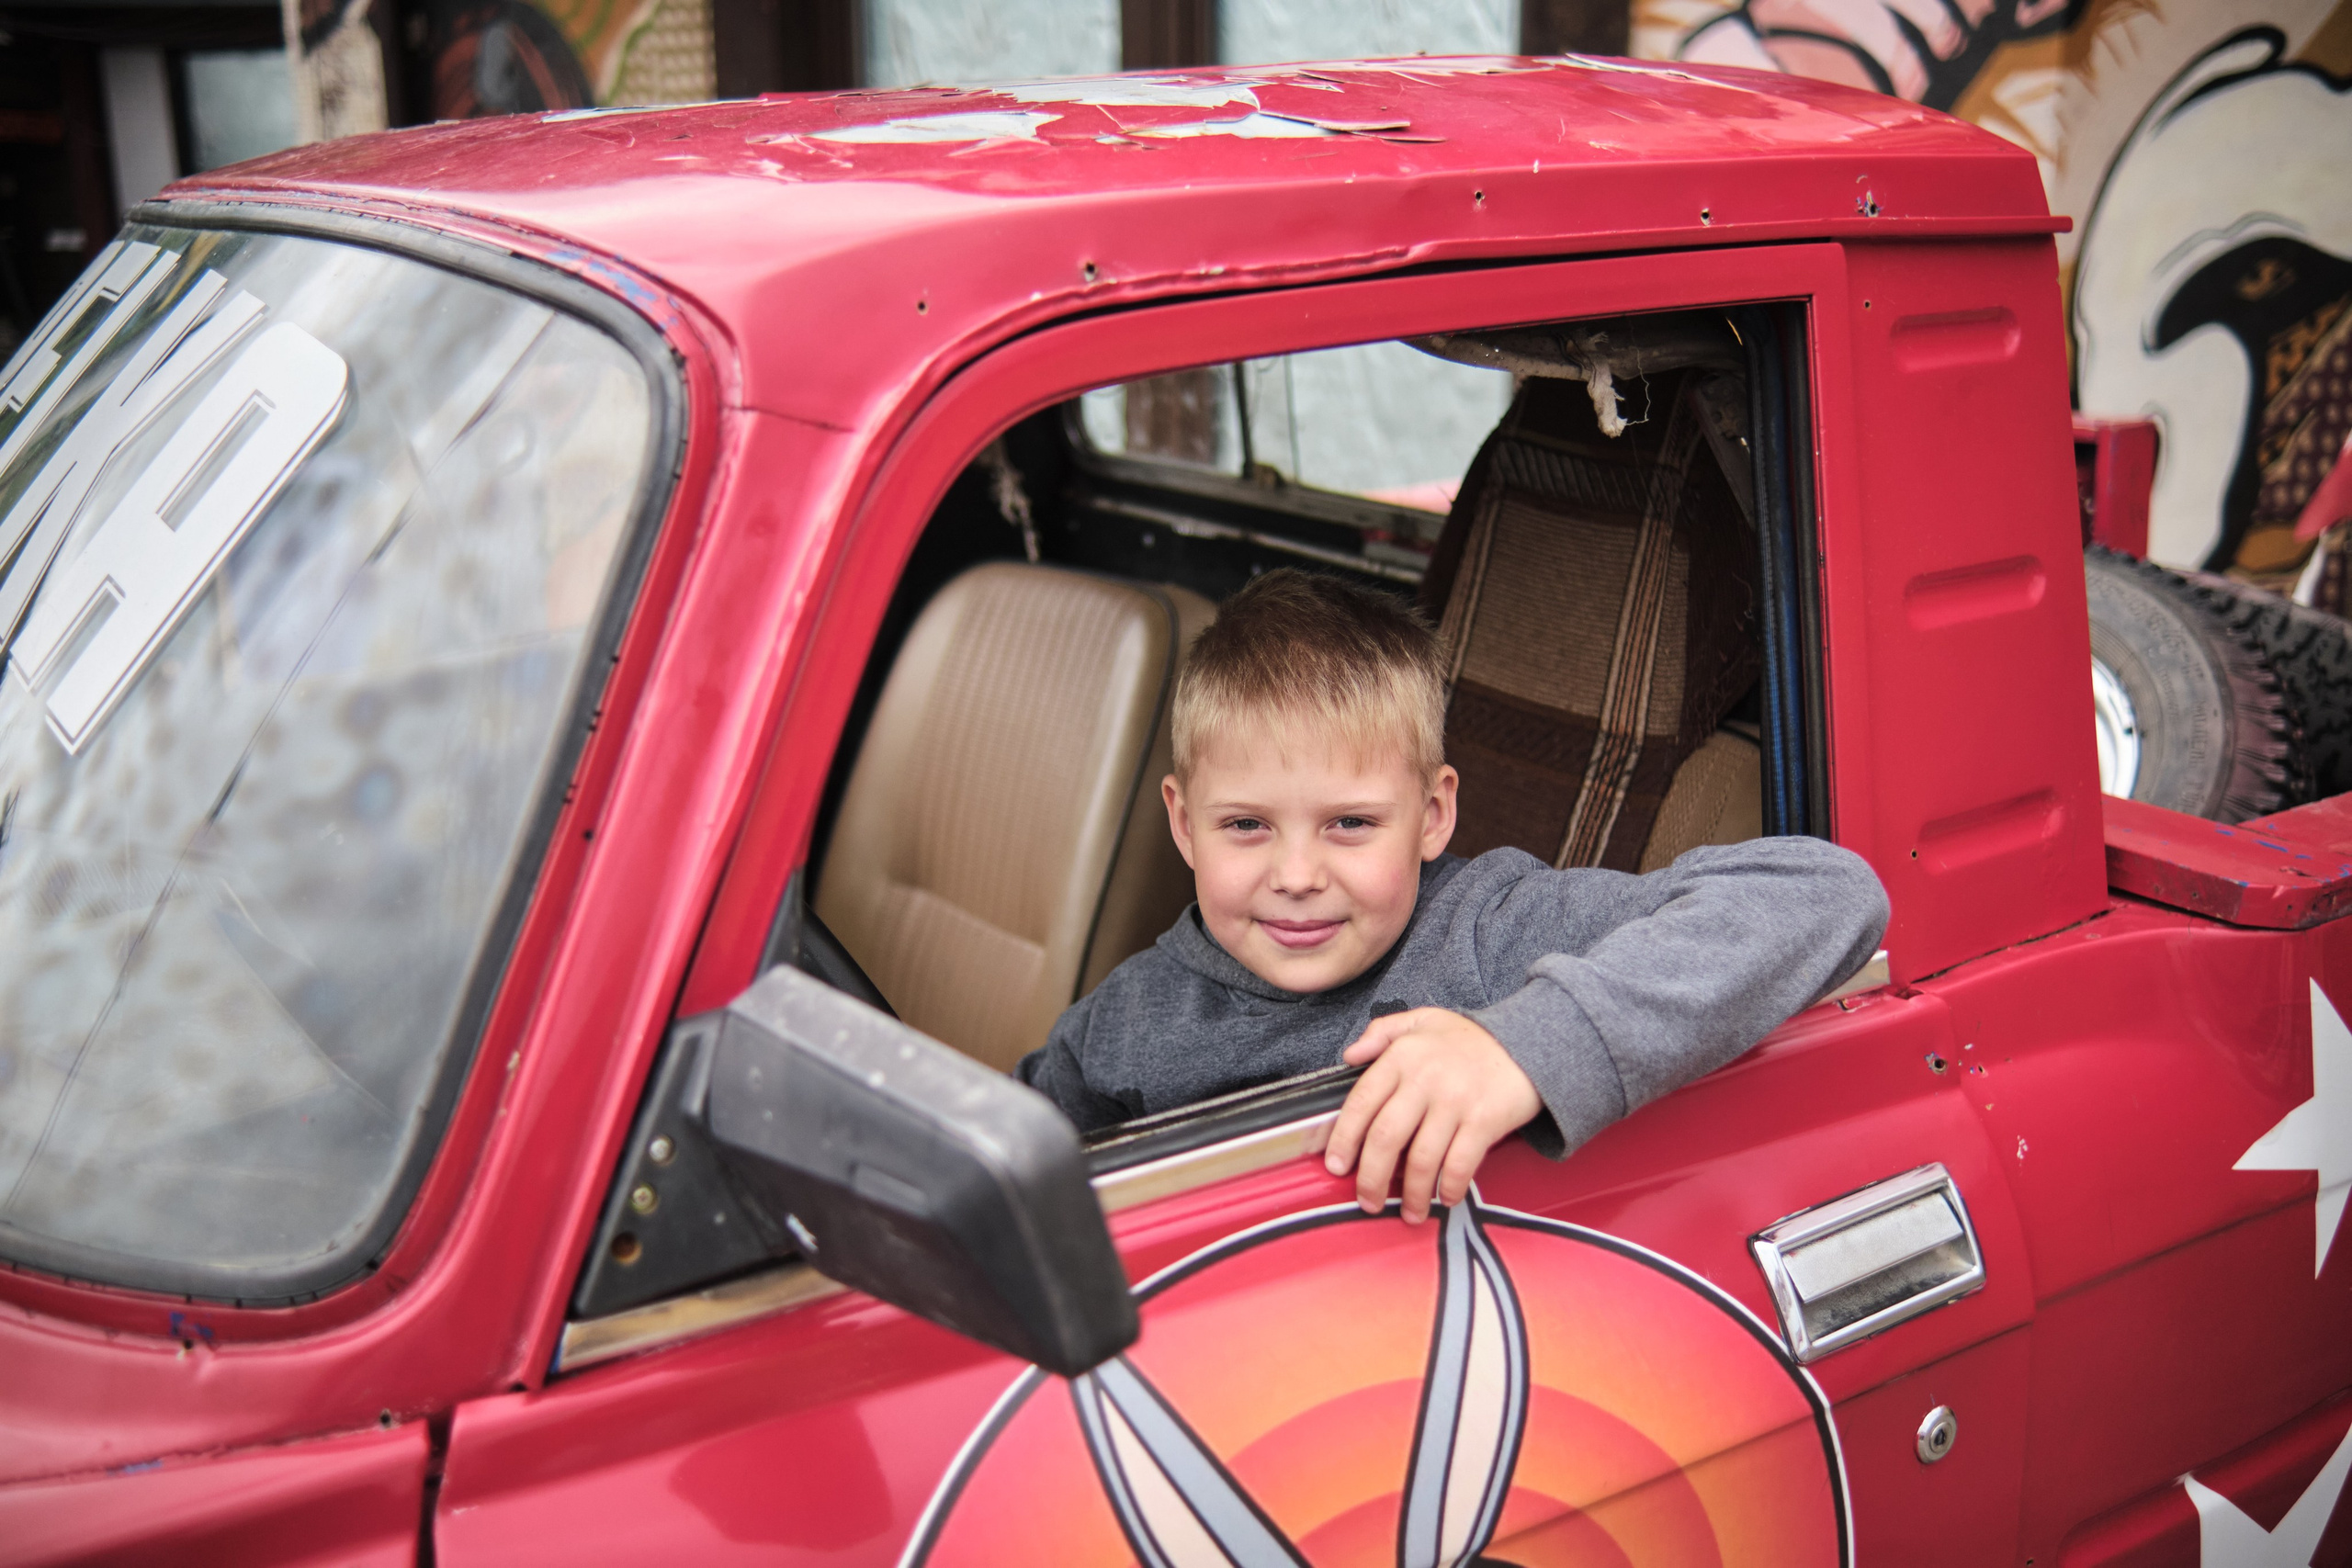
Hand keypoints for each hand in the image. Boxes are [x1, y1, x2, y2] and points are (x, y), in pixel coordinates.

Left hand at [1323, 1009, 1542, 1222]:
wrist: (1530, 1042)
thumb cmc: (1472, 1038)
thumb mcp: (1422, 1020)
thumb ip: (1382, 1031)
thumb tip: (1349, 1055)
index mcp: (1402, 1056)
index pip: (1361, 1102)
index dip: (1344, 1139)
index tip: (1337, 1166)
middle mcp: (1424, 1080)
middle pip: (1386, 1138)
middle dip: (1372, 1179)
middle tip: (1368, 1201)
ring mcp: (1455, 1102)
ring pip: (1422, 1160)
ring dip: (1413, 1194)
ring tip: (1410, 1213)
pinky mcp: (1484, 1121)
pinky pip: (1459, 1165)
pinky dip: (1450, 1188)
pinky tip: (1446, 1198)